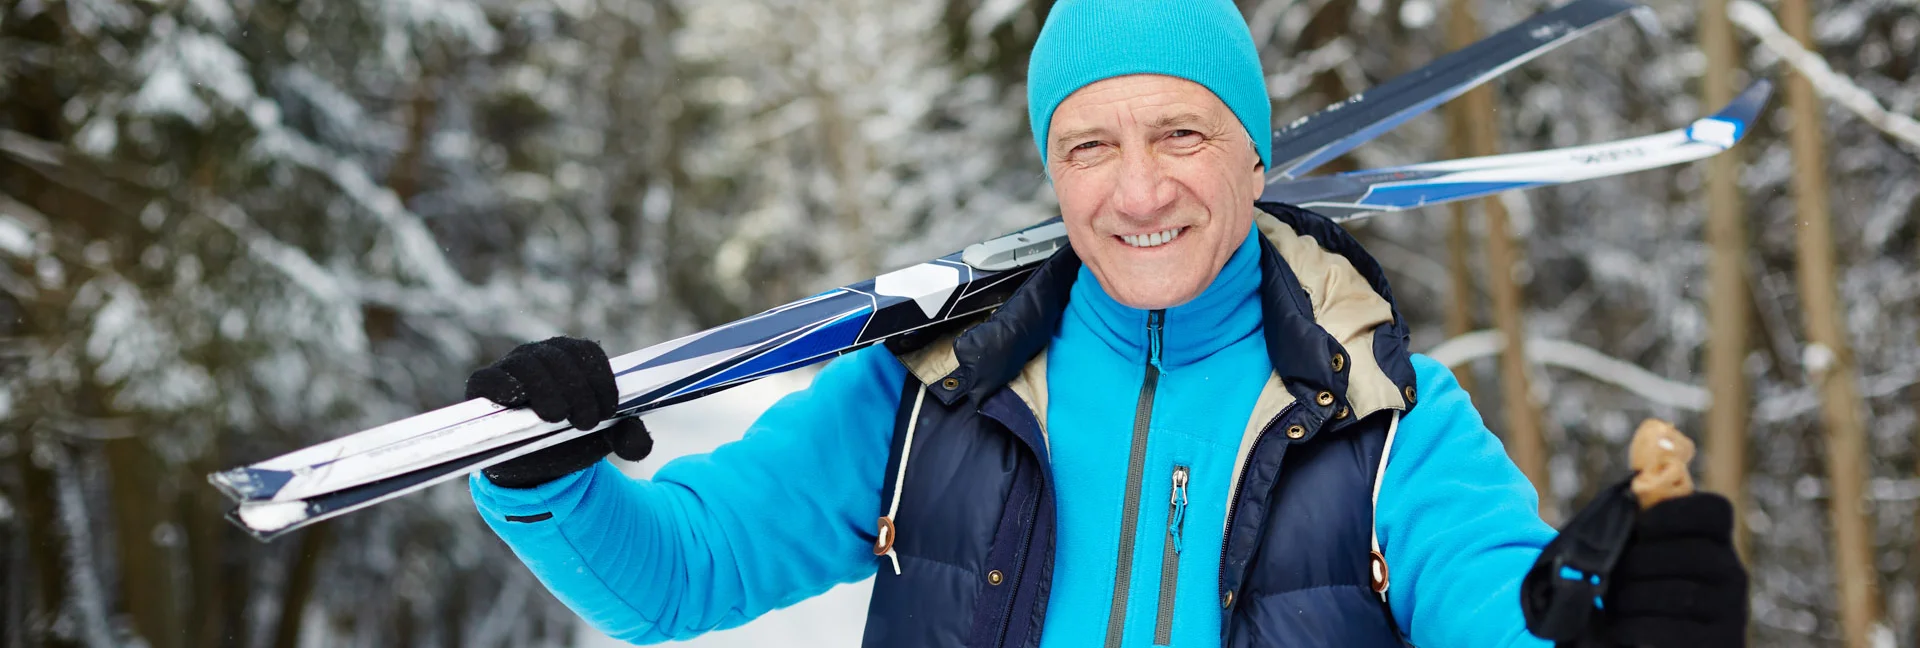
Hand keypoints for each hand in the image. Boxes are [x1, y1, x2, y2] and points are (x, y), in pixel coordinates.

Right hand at [465, 336, 652, 487]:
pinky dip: (501, 385)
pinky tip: (515, 400)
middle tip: (586, 422)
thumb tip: (641, 445)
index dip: (601, 379)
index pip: (588, 353)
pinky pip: (488, 378)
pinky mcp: (483, 388)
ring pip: (527, 364)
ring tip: (557, 416)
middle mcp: (541, 355)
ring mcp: (510, 368)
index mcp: (572, 358)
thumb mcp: (603, 439)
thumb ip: (628, 438)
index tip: (609, 410)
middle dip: (578, 389)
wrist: (533, 465)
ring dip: (546, 388)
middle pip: (560, 356)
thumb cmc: (569, 440)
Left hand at [1596, 493, 1747, 646]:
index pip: (1714, 510)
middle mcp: (1732, 572)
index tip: (1641, 524)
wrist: (1656, 642)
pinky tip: (1619, 628)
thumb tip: (1617, 506)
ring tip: (1612, 604)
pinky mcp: (1721, 641)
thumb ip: (1636, 532)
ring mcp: (1731, 610)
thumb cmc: (1641, 593)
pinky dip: (1638, 626)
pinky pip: (1675, 630)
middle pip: (1693, 553)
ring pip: (1683, 595)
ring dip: (1635, 597)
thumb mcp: (1643, 558)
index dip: (1676, 511)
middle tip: (1612, 573)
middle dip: (1642, 561)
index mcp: (1714, 541)